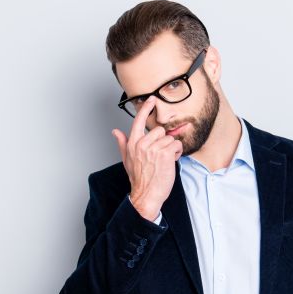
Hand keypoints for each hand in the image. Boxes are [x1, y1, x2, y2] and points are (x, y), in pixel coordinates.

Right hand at [112, 96, 181, 220]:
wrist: (146, 194)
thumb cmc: (138, 178)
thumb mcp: (126, 160)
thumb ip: (122, 143)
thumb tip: (115, 132)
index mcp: (133, 143)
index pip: (138, 121)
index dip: (146, 108)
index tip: (152, 99)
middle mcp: (142, 144)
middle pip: (160, 130)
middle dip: (163, 141)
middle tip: (161, 154)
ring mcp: (153, 148)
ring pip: (170, 139)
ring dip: (171, 149)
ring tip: (165, 160)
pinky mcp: (165, 153)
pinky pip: (176, 145)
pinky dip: (177, 153)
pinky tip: (171, 161)